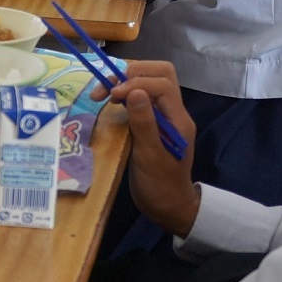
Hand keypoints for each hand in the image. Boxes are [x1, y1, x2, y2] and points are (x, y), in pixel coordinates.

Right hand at [90, 60, 200, 237]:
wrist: (168, 208)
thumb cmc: (159, 186)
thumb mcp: (149, 156)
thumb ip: (143, 122)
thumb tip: (134, 90)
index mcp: (178, 119)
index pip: (162, 84)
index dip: (135, 82)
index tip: (111, 95)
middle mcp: (174, 113)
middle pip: (160, 74)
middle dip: (132, 73)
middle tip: (107, 87)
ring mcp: (164, 116)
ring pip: (150, 82)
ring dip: (127, 81)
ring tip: (103, 93)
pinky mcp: (153, 122)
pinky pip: (142, 97)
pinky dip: (125, 94)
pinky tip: (110, 104)